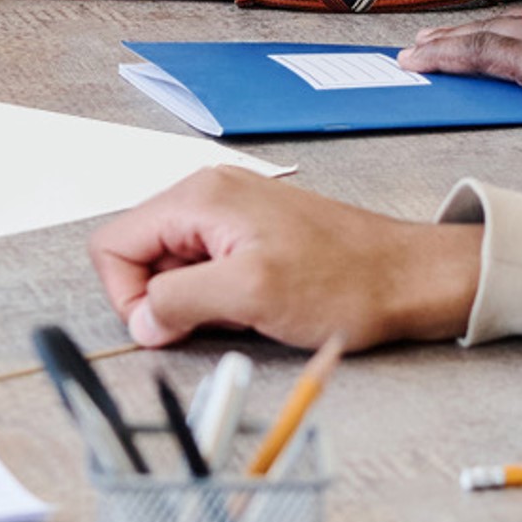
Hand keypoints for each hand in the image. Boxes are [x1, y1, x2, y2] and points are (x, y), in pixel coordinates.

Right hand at [90, 168, 481, 351]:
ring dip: (195, 300)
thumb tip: (141, 321)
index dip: (127, 296)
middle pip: (140, 253)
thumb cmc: (345, 281)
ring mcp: (228, 211)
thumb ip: (180, 302)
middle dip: (165, 299)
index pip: (113, 244)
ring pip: (171, 265)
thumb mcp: (251, 296)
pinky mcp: (249, 231)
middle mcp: (206, 194)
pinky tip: (254, 305)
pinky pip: (204, 267)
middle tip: (213, 321)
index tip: (164, 327)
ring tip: (243, 312)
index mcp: (198, 197)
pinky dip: (218, 295)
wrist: (409, 277)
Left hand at [398, 5, 521, 146]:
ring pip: (483, 39)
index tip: (484, 34)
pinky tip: (418, 59)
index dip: (507, 31)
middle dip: (465, 34)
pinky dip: (445, 55)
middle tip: (430, 39)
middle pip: (504, 30)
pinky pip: (479, 54)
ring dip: (446, 45)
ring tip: (413, 52)